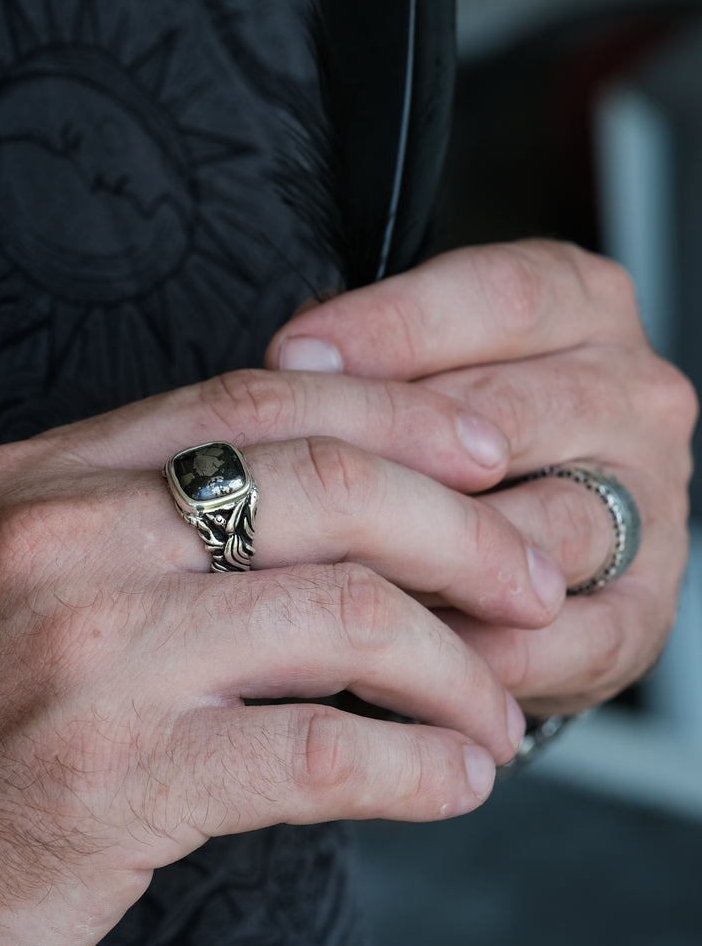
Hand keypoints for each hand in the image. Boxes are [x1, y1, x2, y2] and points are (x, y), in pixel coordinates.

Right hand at [0, 369, 557, 945]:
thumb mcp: (20, 591)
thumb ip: (147, 529)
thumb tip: (321, 515)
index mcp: (36, 479)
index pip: (256, 400)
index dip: (397, 416)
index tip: (480, 455)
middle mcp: (57, 541)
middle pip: (321, 485)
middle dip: (461, 531)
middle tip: (529, 583)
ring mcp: (84, 655)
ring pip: (342, 613)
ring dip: (454, 665)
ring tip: (494, 710)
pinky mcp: (111, 777)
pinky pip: (319, 747)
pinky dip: (414, 765)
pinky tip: (446, 779)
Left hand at [267, 239, 696, 715]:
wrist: (505, 542)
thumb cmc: (444, 433)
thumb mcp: (409, 359)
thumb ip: (365, 352)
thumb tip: (299, 366)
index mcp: (581, 309)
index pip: (500, 299)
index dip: (388, 327)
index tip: (294, 359)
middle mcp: (632, 397)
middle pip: (510, 416)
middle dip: (393, 453)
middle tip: (304, 480)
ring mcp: (650, 505)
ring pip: (539, 529)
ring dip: (433, 558)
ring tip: (338, 567)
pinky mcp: (642, 611)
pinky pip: (564, 639)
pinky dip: (477, 645)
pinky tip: (405, 639)